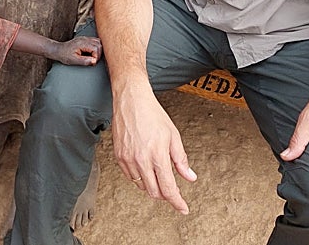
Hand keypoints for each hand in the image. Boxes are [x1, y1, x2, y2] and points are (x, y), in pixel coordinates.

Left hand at [53, 36, 101, 65]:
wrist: (58, 50)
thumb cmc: (64, 55)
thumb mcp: (74, 60)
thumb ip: (85, 61)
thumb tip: (94, 61)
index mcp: (82, 43)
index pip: (96, 48)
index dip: (96, 56)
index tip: (92, 62)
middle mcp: (84, 39)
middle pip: (98, 44)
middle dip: (98, 53)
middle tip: (93, 60)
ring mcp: (84, 38)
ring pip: (97, 41)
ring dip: (97, 50)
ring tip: (92, 56)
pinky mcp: (84, 39)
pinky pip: (94, 41)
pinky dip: (95, 47)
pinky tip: (90, 53)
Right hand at [112, 80, 195, 212]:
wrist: (131, 99)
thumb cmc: (152, 113)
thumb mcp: (173, 135)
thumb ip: (181, 159)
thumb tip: (190, 177)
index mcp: (157, 155)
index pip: (168, 188)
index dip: (177, 202)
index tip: (183, 208)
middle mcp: (141, 160)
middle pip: (154, 192)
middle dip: (165, 195)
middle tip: (172, 190)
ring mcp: (128, 159)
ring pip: (141, 186)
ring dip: (152, 186)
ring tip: (158, 176)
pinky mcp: (118, 156)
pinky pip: (130, 176)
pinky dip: (139, 178)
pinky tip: (145, 169)